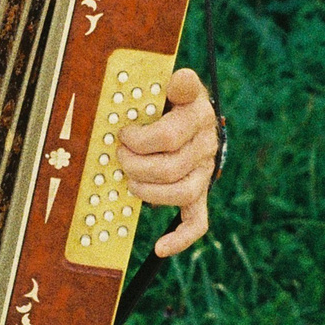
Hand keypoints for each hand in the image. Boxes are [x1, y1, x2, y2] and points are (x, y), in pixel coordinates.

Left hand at [118, 65, 218, 256]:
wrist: (190, 115)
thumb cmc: (167, 100)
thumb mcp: (168, 84)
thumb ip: (171, 83)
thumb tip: (179, 77)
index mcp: (196, 109)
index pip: (173, 127)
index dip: (142, 136)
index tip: (125, 131)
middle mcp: (205, 140)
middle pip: (170, 163)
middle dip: (134, 163)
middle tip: (118, 154)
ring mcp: (204, 169)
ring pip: (181, 190)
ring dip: (147, 190)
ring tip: (129, 180)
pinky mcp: (200, 192)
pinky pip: (197, 221)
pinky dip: (179, 238)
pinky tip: (160, 248)